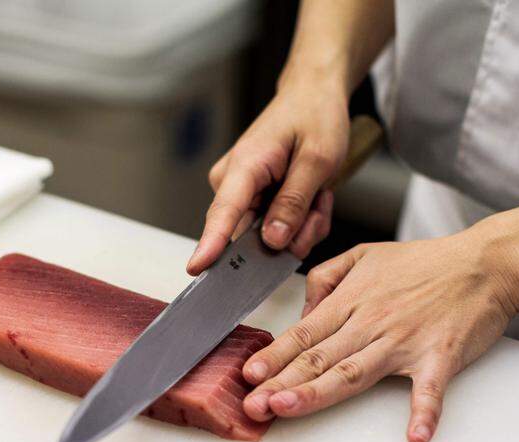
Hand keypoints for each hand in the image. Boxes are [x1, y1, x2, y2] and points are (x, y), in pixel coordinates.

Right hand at [187, 78, 349, 274]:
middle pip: (254, 237)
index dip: (210, 244)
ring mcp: (242, 193)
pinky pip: (277, 230)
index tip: (197, 268)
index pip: (223, 213)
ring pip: (270, 238)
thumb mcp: (318, 158)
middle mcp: (233, 182)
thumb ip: (294, 202)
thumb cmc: (314, 116)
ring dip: (303, 225)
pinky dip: (302, 220)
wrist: (313, 96)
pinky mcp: (253, 201)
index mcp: (245, 166)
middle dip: (296, 231)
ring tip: (319, 195)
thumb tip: (273, 240)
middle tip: (321, 203)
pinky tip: (313, 197)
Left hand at [240, 231, 518, 441]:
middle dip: (281, 382)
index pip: (304, 333)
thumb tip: (304, 310)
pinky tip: (417, 435)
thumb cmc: (428, 262)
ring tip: (290, 408)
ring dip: (320, 391)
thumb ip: (327, 278)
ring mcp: (405, 341)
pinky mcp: (440, 356)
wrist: (485, 263)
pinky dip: (425, 412)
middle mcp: (372, 322)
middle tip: (252, 404)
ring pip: (354, 371)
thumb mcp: (366, 255)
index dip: (274, 356)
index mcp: (353, 301)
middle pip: (319, 357)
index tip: (248, 375)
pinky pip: (430, 388)